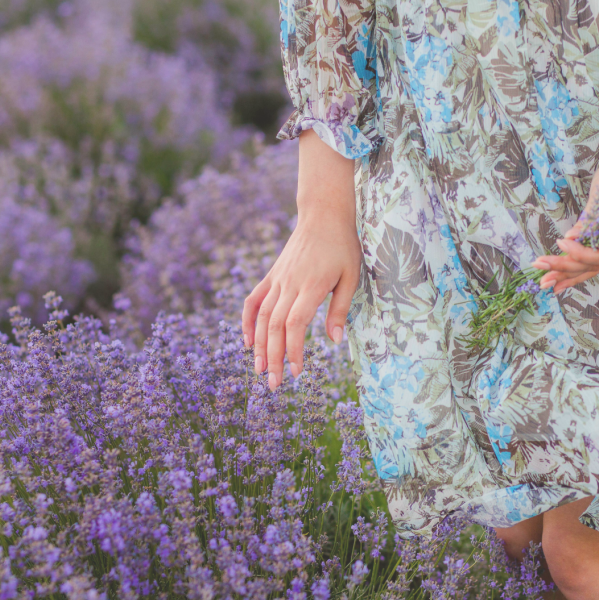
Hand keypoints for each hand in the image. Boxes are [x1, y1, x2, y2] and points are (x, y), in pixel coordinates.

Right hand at [242, 129, 361, 390]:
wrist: (323, 214)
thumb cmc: (343, 246)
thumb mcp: (351, 276)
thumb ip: (339, 309)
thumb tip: (334, 341)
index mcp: (310, 286)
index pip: (294, 324)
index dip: (292, 350)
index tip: (296, 372)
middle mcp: (289, 284)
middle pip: (274, 327)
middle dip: (273, 358)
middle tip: (274, 385)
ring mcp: (277, 280)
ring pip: (261, 317)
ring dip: (259, 346)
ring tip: (260, 371)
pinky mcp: (272, 276)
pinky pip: (254, 301)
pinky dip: (247, 322)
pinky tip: (247, 342)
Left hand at [530, 147, 598, 294]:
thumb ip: (590, 218)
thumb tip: (572, 237)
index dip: (581, 253)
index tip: (561, 243)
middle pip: (597, 263)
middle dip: (567, 267)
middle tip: (540, 267)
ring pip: (595, 265)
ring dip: (569, 274)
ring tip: (545, 283)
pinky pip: (595, 258)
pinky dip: (577, 269)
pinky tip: (560, 279)